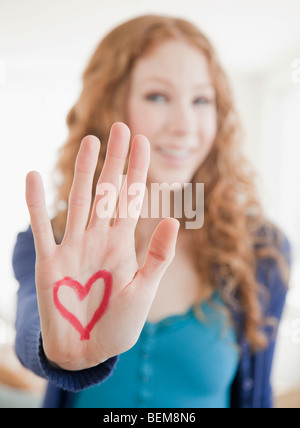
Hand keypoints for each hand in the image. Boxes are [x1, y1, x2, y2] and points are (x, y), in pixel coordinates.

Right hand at [25, 122, 178, 370]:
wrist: (88, 351)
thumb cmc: (119, 325)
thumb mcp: (144, 291)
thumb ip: (157, 256)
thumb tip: (175, 220)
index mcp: (123, 244)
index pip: (133, 199)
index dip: (138, 170)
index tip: (143, 141)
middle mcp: (99, 238)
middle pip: (108, 191)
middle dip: (115, 160)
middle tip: (121, 128)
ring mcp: (74, 246)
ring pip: (79, 200)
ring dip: (83, 171)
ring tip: (90, 141)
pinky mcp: (50, 261)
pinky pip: (41, 227)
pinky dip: (35, 203)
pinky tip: (32, 176)